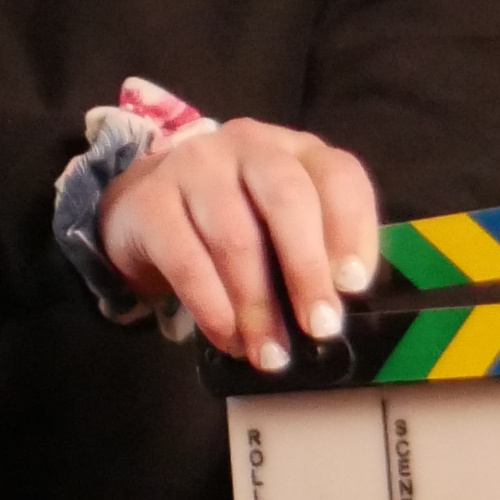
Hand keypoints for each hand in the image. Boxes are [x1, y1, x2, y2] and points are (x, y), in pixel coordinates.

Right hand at [98, 117, 379, 370]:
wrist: (145, 208)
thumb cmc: (239, 220)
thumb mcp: (285, 225)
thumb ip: (320, 249)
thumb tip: (340, 303)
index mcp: (298, 151)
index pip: (339, 175)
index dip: (352, 231)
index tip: (353, 286)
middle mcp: (249, 146)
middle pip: (288, 200)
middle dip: (307, 270)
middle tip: (321, 326)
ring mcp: (194, 166)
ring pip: (235, 238)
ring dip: (258, 305)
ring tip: (272, 353)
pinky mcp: (148, 201)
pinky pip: (186, 261)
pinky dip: (212, 307)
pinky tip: (229, 338)